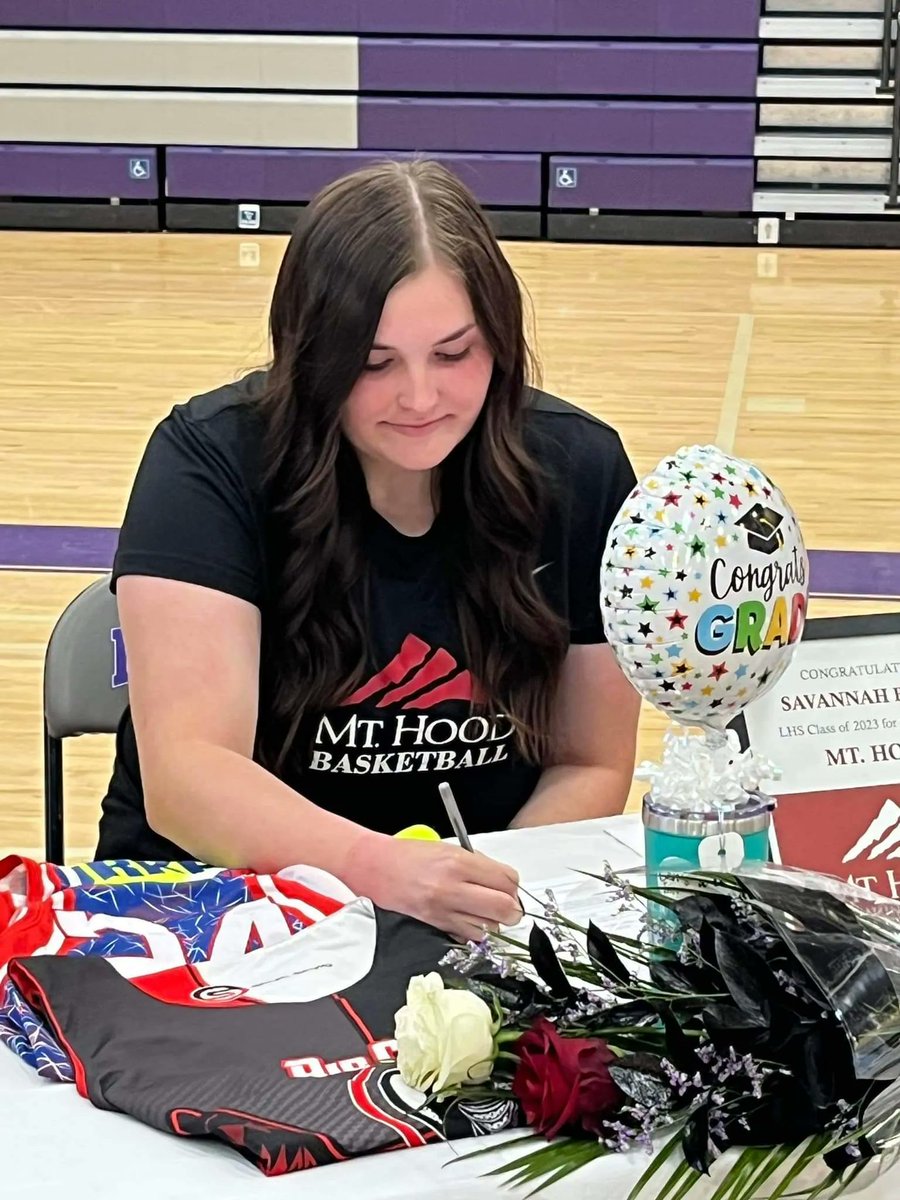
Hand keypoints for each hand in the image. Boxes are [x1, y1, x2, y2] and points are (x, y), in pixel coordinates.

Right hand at [348, 835, 521, 942]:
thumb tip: (504, 881)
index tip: (509, 886)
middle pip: (504, 908)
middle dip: (511, 908)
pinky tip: (469, 919)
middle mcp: (452, 889)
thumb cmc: (408, 855)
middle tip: (506, 903)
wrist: (375, 867)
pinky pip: (469, 937)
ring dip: (493, 922)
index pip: (507, 880)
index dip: (513, 885)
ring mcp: (443, 911)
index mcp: (458, 863)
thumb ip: (478, 864)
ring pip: (489, 928)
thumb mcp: (449, 848)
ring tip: (484, 911)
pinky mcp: (435, 926)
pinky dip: (476, 932)